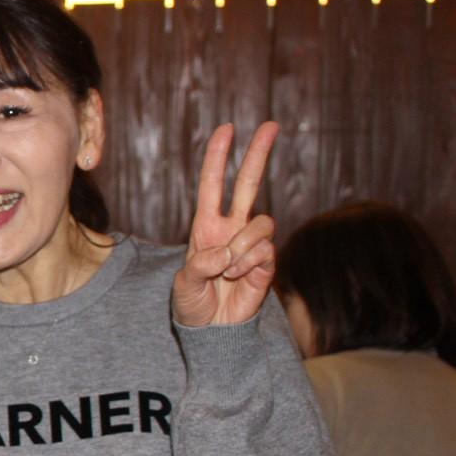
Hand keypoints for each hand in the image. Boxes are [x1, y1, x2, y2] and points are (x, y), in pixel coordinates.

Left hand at [172, 121, 279, 326]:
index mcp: (205, 226)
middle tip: (271, 125)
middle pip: (248, 183)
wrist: (213, 330)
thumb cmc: (193, 304)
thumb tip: (225, 254)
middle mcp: (231, 229)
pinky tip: (239, 279)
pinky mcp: (267, 262)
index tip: (227, 130)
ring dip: (242, 246)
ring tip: (227, 269)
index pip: (212, 185)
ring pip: (261, 222)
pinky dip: (249, 265)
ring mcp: (250, 244)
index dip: (218, 158)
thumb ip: (199, 267)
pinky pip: (265, 250)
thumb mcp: (184, 284)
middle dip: (259, 154)